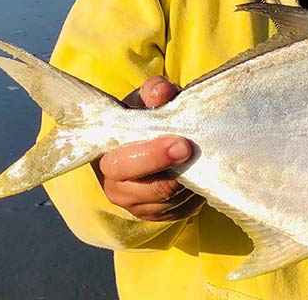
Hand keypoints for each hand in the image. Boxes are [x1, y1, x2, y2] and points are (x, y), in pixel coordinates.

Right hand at [93, 76, 204, 221]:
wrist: (142, 140)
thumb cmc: (141, 117)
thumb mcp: (143, 100)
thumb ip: (152, 92)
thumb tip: (163, 92)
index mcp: (105, 159)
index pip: (123, 166)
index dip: (152, 156)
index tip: (181, 143)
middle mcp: (117, 189)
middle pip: (152, 189)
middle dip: (176, 170)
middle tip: (194, 150)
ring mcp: (139, 207)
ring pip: (171, 201)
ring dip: (189, 180)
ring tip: (202, 155)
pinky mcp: (160, 216)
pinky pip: (183, 209)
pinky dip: (195, 192)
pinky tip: (201, 170)